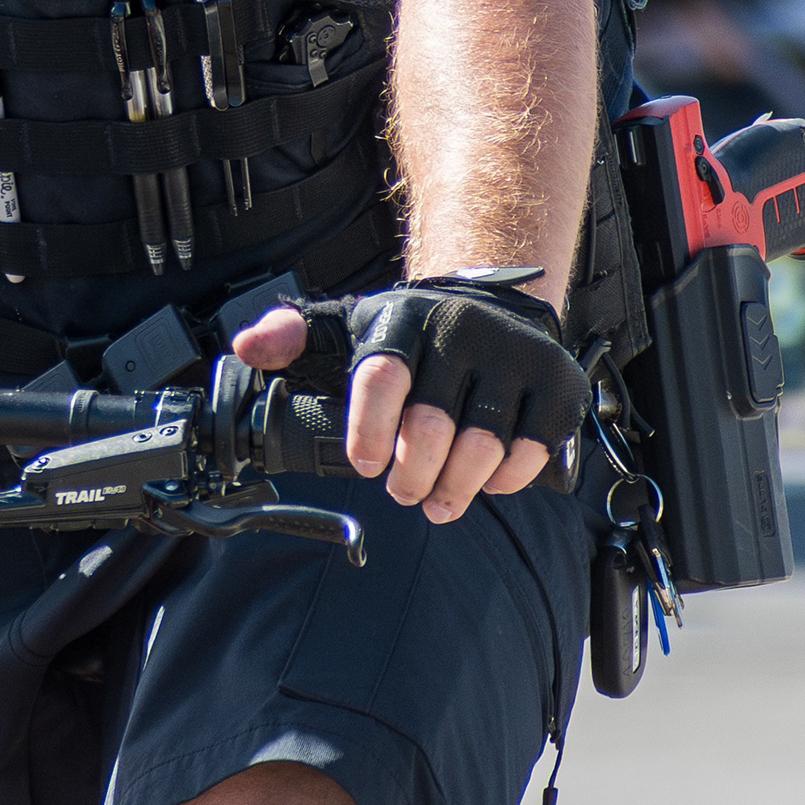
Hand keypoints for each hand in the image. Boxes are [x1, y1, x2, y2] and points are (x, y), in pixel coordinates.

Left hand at [228, 276, 584, 524]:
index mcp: (403, 319)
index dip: (369, 430)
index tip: (363, 464)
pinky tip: (485, 481)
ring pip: (483, 446)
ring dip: (455, 487)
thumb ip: (290, 336)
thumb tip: (247, 347)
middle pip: (433, 426)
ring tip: (437, 500)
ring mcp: (514, 356)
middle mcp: (461, 331)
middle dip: (411, 474)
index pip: (382, 377)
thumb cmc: (410, 333)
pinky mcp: (557, 384)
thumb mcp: (345, 324)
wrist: (493, 304)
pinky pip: (531, 451)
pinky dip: (505, 479)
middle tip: (402, 493)